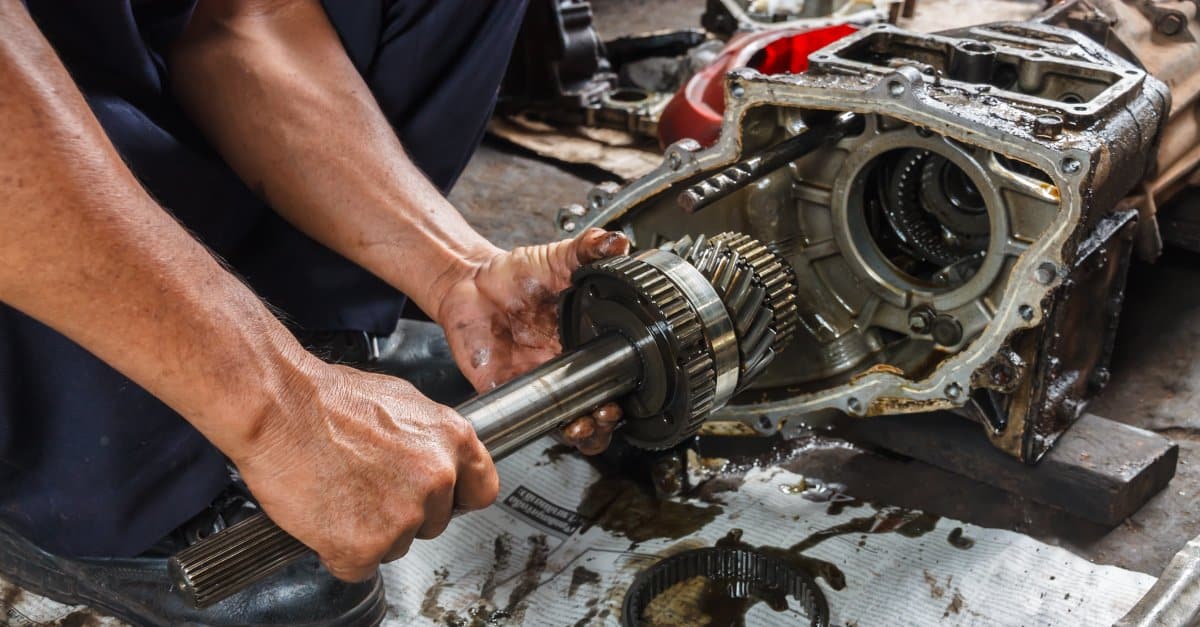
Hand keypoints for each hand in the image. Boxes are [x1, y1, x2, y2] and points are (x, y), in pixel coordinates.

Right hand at [234, 360, 497, 581]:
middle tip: (366, 488)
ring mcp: (404, 516)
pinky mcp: (365, 546)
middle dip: (404, 514)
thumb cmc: (327, 400)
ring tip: (340, 494)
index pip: (481, 490)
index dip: (457, 499)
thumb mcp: (401, 402)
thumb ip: (429, 438)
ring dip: (371, 533)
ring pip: (397, 546)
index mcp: (451, 439)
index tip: (444, 502)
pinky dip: (340, 552)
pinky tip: (325, 518)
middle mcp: (437, 478)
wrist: (279, 407)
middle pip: (434, 522)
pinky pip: (360, 566)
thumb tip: (437, 457)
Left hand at [437, 228, 630, 454]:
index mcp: (584, 343)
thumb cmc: (515, 273)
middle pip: (597, 410)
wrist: (469, 282)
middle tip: (607, 414)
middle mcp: (566, 369)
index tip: (628, 394)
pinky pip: (531, 421)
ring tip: (584, 427)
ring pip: (570, 424)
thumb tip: (618, 242)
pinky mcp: (510, 392)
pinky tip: (556, 425)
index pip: (615, 378)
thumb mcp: (557, 258)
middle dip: (607, 423)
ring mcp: (540, 384)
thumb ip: (587, 249)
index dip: (626, 392)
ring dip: (583, 435)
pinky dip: (545, 429)